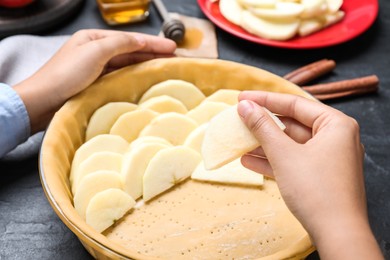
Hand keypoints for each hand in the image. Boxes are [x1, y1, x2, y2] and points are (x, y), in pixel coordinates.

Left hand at [14, 29, 176, 132]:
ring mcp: (96, 70)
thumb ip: (119, 44)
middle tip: (174, 57)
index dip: (152, 42)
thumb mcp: (94, 52)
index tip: (171, 47)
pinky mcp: (96, 86)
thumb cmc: (64, 76)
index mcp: (93, 39)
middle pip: (130, 51)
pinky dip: (134, 77)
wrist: (43, 102)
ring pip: (127, 64)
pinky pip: (120, 78)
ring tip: (164, 67)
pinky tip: (145, 80)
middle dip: (152, 53)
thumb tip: (141, 41)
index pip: (130, 39)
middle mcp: (95, 52)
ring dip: (146, 65)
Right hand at [237, 91, 382, 259]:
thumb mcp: (284, 154)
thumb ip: (263, 127)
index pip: (295, 104)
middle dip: (264, 125)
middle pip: (293, 124)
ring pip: (291, 144)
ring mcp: (328, 158)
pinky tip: (248, 161)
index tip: (242, 98)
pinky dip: (273, 161)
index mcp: (335, 125)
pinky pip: (294, 161)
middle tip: (240, 119)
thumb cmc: (315, 189)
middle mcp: (335, 138)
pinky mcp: (321, 176)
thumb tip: (245, 106)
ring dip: (264, 145)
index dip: (265, 100)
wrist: (336, 234)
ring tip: (240, 141)